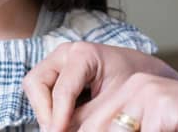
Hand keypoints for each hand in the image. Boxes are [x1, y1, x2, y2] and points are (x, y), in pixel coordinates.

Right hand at [22, 41, 177, 131]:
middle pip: (36, 82)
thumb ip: (87, 119)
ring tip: (64, 127)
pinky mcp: (57, 72)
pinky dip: (51, 108)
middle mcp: (66, 53)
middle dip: (44, 111)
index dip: (58, 117)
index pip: (61, 89)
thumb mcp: (112, 102)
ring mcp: (59, 61)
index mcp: (83, 53)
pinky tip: (67, 120)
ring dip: (45, 111)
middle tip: (58, 131)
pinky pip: (42, 91)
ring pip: (35, 87)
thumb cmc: (133, 82)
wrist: (143, 72)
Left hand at [76, 73, 177, 131]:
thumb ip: (120, 128)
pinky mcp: (162, 110)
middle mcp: (132, 87)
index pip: (84, 120)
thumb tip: (76, 130)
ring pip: (111, 131)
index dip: (69, 130)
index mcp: (126, 89)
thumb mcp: (149, 126)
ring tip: (140, 130)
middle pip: (91, 126)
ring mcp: (147, 96)